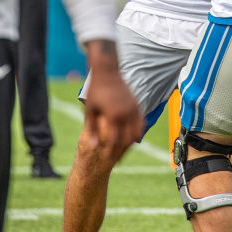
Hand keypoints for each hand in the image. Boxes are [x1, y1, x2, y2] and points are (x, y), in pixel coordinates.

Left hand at [82, 41, 142, 158]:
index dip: (111, 152)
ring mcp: (133, 109)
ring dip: (131, 143)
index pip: (114, 141)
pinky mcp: (137, 105)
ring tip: (124, 150)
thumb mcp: (90, 110)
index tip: (107, 160)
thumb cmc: (96, 90)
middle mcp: (126, 114)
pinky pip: (141, 123)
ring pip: (136, 133)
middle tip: (117, 159)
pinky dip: (138, 132)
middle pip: (127, 140)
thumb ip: (92, 129)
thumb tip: (92, 146)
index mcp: (113, 116)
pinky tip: (132, 137)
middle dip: (122, 152)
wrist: (107, 71)